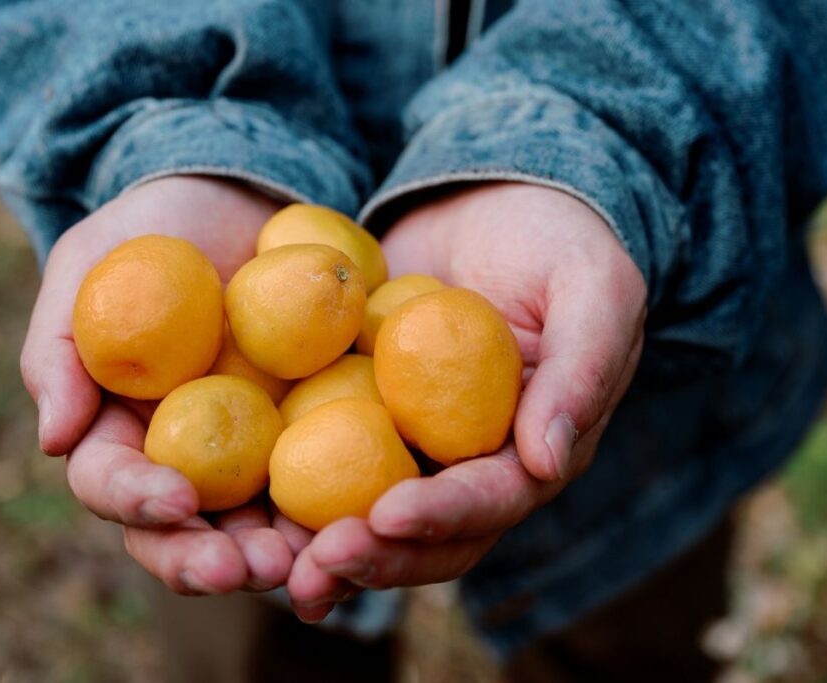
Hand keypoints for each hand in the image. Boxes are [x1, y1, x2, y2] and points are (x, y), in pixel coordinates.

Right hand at [20, 176, 312, 593]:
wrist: (238, 203)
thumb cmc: (151, 232)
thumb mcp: (88, 264)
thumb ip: (60, 348)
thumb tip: (54, 442)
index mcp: (116, 429)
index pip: (110, 482)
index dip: (137, 500)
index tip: (180, 498)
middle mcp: (179, 458)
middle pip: (181, 533)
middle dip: (208, 561)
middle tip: (249, 568)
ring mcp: (246, 455)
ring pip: (250, 528)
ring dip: (274, 557)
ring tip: (304, 566)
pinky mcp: (306, 437)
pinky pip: (320, 487)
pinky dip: (333, 517)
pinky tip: (360, 528)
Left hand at [288, 182, 646, 620]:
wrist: (493, 203)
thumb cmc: (558, 241)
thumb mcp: (593, 289)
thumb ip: (581, 370)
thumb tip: (548, 462)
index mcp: (531, 450)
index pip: (493, 498)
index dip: (443, 515)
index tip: (384, 514)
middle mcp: (469, 466)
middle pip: (426, 535)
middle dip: (373, 557)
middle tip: (313, 566)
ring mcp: (412, 446)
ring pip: (368, 517)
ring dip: (321, 550)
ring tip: (264, 567)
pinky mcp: (359, 415)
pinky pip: (321, 462)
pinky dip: (286, 496)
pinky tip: (234, 516)